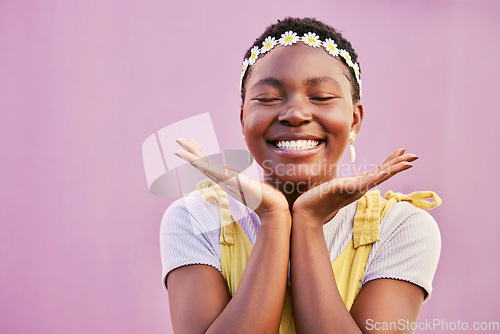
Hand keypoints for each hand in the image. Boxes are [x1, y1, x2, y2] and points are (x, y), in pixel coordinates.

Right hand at [174, 138, 289, 219]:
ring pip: (204, 166)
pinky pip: (212, 170)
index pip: (208, 164)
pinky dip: (200, 164)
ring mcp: (225, 181)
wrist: (273, 207)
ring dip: (191, 156)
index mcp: (226, 179)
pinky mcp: (229, 181)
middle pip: (202, 163)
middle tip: (179, 140)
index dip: (197, 154)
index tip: (189, 143)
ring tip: (178, 148)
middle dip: (191, 152)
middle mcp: (223, 180)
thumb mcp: (248, 180)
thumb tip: (225, 165)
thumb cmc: (264, 195)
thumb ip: (235, 173)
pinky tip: (193, 159)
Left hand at [292, 149, 417, 225]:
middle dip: (399, 164)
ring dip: (394, 168)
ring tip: (408, 161)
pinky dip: (376, 176)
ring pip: (379, 177)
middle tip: (415, 155)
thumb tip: (340, 183)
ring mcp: (354, 190)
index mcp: (357, 186)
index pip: (378, 172)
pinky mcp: (346, 190)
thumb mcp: (331, 188)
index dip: (391, 164)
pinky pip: (365, 182)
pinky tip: (386, 170)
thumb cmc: (316, 201)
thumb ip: (339, 186)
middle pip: (383, 174)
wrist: (306, 212)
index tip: (402, 153)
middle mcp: (359, 188)